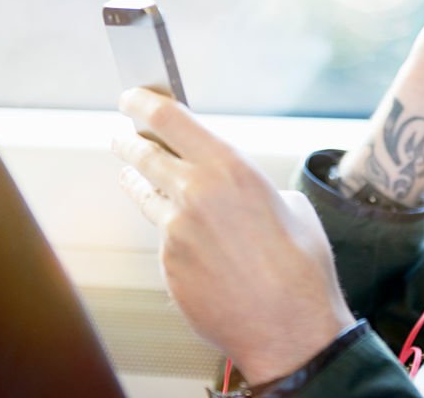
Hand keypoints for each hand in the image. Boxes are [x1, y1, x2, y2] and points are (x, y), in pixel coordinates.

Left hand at [112, 88, 355, 384]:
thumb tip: (232, 189)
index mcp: (229, 167)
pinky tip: (189, 242)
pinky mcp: (168, 266)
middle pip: (144, 154)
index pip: (168, 119)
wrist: (289, 325)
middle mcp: (195, 193)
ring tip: (133, 175)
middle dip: (130, 141)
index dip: (143, 103)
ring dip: (138, 182)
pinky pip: (163, 240)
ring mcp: (175, 232)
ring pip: (147, 196)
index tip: (132, 97)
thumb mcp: (288, 205)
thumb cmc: (299, 267)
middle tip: (123, 136)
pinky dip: (171, 235)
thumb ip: (249, 187)